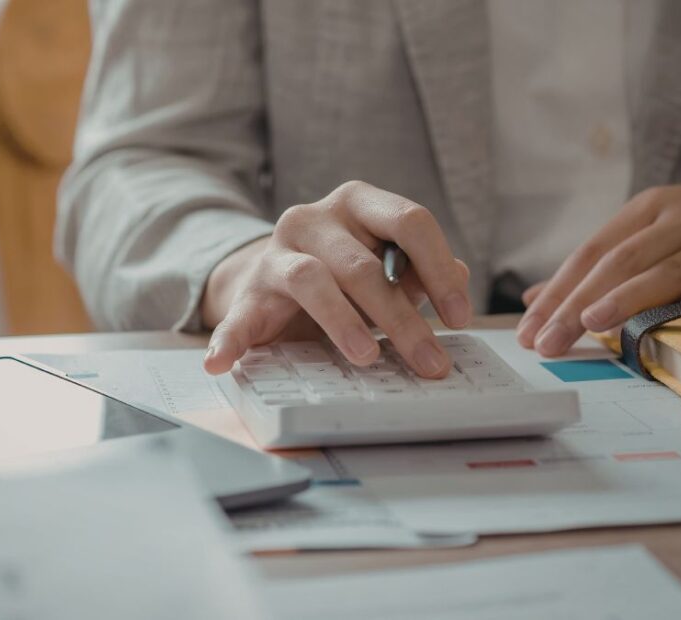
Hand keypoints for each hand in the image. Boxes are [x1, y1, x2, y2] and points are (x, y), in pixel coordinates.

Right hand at [201, 181, 471, 376]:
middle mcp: (313, 219)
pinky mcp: (246, 293)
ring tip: (366, 359)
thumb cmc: (344, 276)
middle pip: (363, 264)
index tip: (459, 318)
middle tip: (429, 362)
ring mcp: (275, 254)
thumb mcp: (387, 267)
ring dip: (343, 323)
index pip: (408, 220)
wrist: (275, 282)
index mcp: (357, 204)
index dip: (440, 268)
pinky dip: (229, 341)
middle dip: (402, 318)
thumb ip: (420, 272)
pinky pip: (235, 317)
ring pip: (312, 280)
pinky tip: (221, 363)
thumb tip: (460, 278)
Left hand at [517, 182, 680, 355]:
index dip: (557, 293)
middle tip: (549, 342)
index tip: (529, 331)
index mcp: (647, 210)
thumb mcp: (647, 235)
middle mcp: (680, 214)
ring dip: (631, 297)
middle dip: (578, 304)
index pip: (590, 254)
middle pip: (619, 262)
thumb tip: (535, 299)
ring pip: (669, 266)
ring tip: (595, 323)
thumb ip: (595, 268)